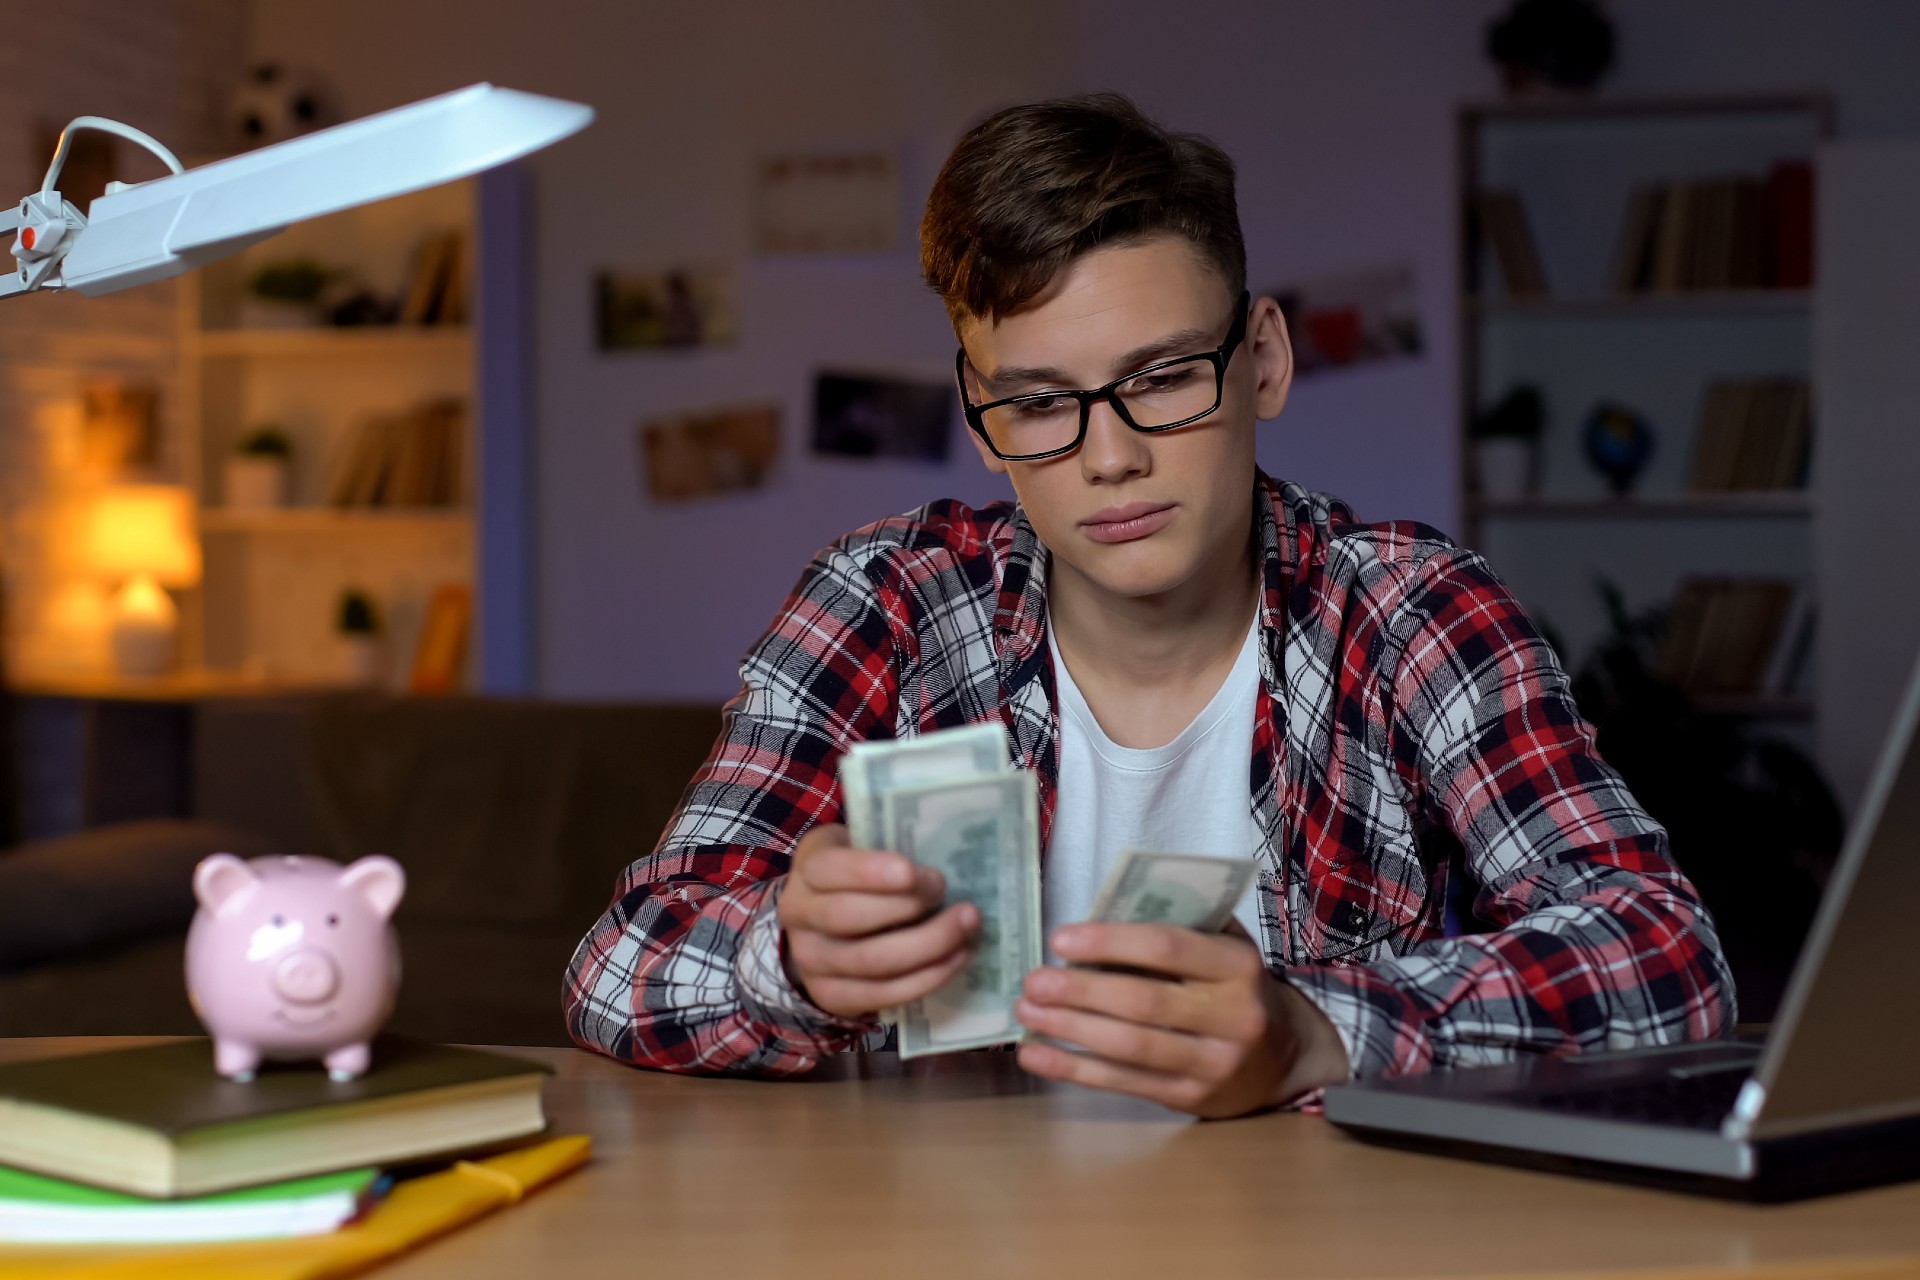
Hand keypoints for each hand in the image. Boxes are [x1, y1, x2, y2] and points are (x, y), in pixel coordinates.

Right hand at [778, 823, 979, 1019]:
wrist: (828, 924)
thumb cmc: (863, 875)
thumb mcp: (866, 846)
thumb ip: (893, 845)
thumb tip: (948, 851)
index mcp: (808, 867)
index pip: (827, 869)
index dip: (867, 872)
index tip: (910, 871)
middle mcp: (799, 915)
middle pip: (847, 917)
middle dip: (905, 907)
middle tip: (947, 893)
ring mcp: (810, 961)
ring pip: (869, 961)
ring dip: (927, 945)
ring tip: (966, 926)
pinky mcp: (832, 996)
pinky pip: (880, 995)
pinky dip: (925, 978)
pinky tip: (956, 957)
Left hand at [1014, 922, 1349, 1117]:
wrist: (1286, 1058)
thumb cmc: (1237, 987)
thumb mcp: (1224, 946)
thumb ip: (1178, 926)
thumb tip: (1101, 914)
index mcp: (1237, 967)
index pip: (1168, 947)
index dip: (1110, 941)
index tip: (1061, 938)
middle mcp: (1232, 1017)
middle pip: (1144, 1002)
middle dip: (1080, 991)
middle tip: (1033, 980)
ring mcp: (1212, 1064)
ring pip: (1130, 1048)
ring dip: (1070, 1030)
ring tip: (1026, 1012)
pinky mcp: (1190, 1098)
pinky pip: (1124, 1083)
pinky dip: (1074, 1070)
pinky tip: (1036, 1055)